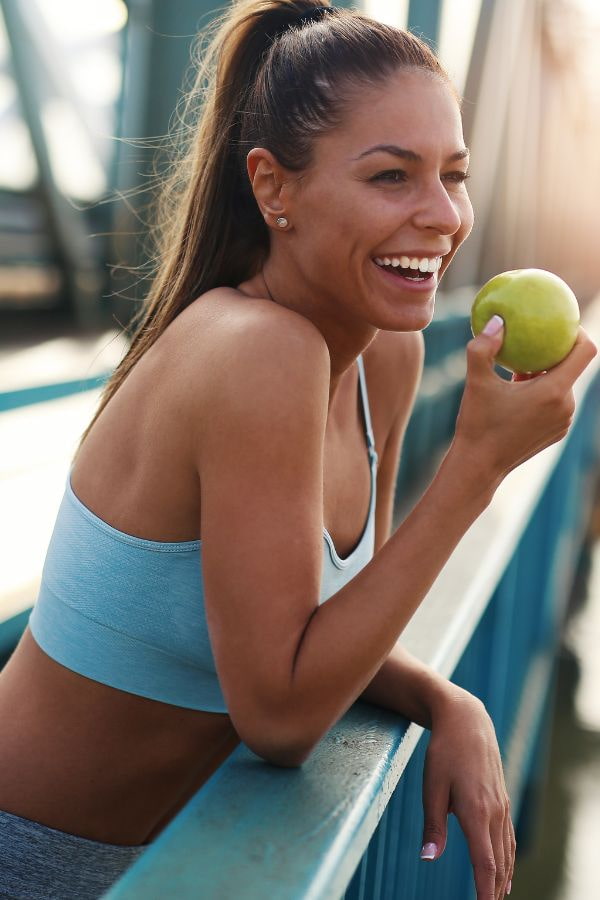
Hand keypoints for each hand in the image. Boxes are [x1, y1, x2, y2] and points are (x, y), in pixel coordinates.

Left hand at [420, 690, 514, 899]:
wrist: (466, 720)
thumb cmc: (444, 751)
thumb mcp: (431, 786)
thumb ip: (433, 825)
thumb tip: (428, 858)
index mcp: (475, 811)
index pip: (485, 861)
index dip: (484, 888)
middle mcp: (493, 811)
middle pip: (498, 860)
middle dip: (494, 888)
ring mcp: (501, 804)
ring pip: (506, 848)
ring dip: (504, 875)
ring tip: (499, 895)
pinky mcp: (501, 797)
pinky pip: (508, 834)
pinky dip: (508, 855)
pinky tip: (505, 864)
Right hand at [453, 321, 596, 481]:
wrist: (479, 466)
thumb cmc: (478, 424)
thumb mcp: (476, 382)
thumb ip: (484, 347)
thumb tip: (498, 321)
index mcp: (553, 391)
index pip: (585, 351)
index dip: (578, 332)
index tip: (561, 323)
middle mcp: (566, 406)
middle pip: (572, 368)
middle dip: (554, 353)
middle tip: (532, 341)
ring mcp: (564, 422)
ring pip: (563, 386)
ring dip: (546, 374)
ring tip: (520, 369)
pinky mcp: (557, 433)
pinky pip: (556, 404)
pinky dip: (543, 393)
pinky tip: (518, 392)